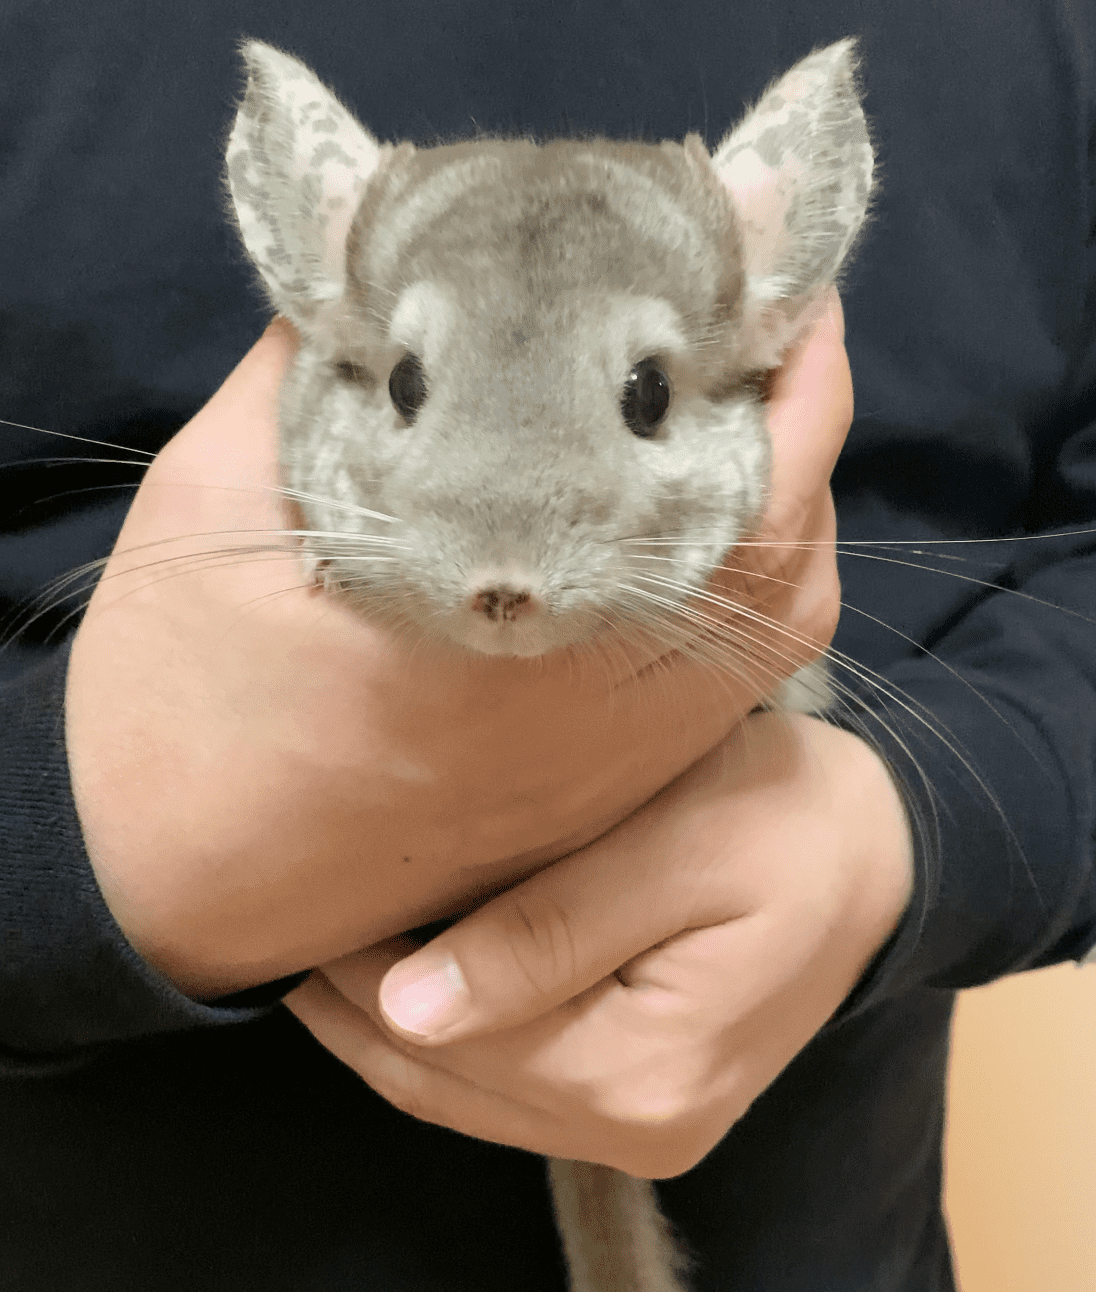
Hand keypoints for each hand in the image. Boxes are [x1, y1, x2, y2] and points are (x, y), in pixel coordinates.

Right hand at [66, 300, 847, 998]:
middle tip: (767, 320)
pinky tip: (699, 528)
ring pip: (766, 632)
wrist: (163, 888)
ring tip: (743, 409)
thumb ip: (306, 378)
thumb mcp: (209, 514)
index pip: (703, 486)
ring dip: (786, 507)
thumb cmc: (171, 719)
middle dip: (799, 422)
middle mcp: (587, 715)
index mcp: (507, 630)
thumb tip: (381, 268)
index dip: (764, 371)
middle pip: (777, 560)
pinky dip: (744, 594)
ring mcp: (598, 771)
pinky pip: (721, 692)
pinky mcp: (583, 801)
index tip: (762, 275)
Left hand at [287, 713, 913, 1179]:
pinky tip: (392, 976)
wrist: (875, 858)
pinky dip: (436, 1040)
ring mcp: (637, 1136)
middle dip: (352, 1000)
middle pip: (443, 1079)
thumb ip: (548, 932)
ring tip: (321, 938)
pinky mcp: (634, 1114)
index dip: (359, 970)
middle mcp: (637, 1134)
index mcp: (646, 1076)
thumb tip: (407, 1008)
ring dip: (378, 1025)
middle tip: (291, 907)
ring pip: (458, 1095)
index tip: (302, 890)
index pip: (452, 1037)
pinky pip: (500, 1091)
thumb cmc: (784, 821)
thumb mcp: (674, 851)